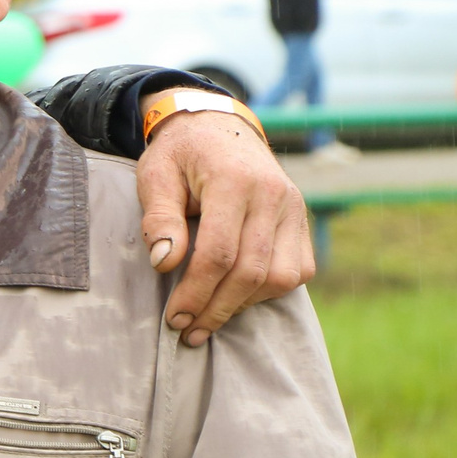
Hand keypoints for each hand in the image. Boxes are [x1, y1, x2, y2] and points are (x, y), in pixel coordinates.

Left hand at [136, 109, 313, 345]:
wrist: (218, 127)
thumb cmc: (180, 155)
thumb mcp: (155, 176)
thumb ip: (158, 218)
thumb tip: (165, 263)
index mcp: (234, 181)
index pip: (219, 253)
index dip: (196, 292)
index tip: (174, 318)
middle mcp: (273, 195)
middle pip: (252, 271)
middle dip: (217, 308)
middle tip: (187, 330)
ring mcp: (294, 207)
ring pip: (282, 276)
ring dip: (244, 304)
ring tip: (208, 318)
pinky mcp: (302, 219)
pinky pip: (299, 270)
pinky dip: (270, 291)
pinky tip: (237, 297)